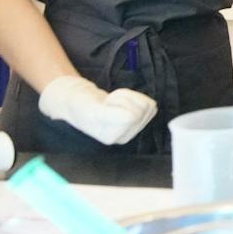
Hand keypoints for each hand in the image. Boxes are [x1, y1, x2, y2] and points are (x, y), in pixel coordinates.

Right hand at [38, 74, 156, 144]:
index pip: (132, 115)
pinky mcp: (140, 121)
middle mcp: (124, 137)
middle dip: (124, 97)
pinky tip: (121, 103)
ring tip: (112, 103)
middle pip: (142, 109)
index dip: (118, 100)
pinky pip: (150, 104)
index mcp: (111, 137)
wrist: (82, 102)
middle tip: (108, 102)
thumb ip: (109, 114)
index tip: (103, 104)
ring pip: (147, 105)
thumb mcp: (91, 108)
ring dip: (129, 96)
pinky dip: (136, 98)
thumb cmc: (83, 105)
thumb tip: (132, 117)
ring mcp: (133, 130)